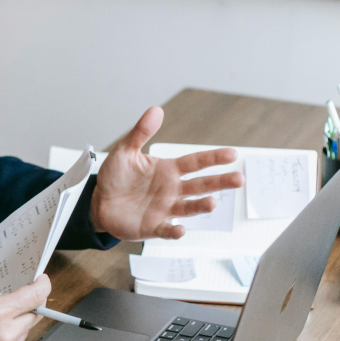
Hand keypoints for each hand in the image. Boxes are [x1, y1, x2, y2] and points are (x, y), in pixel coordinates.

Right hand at [0, 274, 50, 340]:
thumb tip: (13, 292)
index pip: (34, 297)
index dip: (42, 286)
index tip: (41, 281)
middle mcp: (6, 334)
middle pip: (35, 314)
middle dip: (32, 303)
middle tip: (24, 296)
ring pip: (27, 329)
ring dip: (21, 319)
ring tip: (1, 315)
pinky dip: (12, 332)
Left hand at [90, 107, 243, 239]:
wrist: (100, 201)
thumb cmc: (116, 176)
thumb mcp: (125, 151)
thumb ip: (141, 132)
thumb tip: (156, 110)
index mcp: (168, 170)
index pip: (195, 162)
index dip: (213, 158)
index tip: (232, 154)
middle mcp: (172, 190)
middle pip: (201, 185)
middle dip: (220, 182)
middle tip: (239, 179)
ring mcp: (164, 209)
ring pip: (189, 208)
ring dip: (201, 206)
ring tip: (213, 202)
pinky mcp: (152, 226)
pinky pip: (166, 230)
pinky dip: (174, 231)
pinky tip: (180, 229)